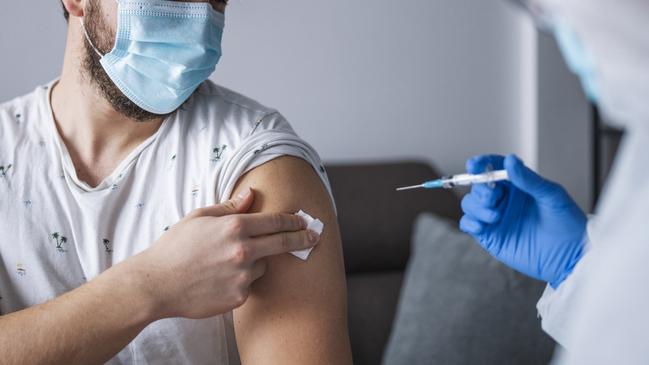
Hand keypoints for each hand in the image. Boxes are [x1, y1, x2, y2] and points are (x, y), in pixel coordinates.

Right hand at [129, 188, 319, 318]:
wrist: (156, 284)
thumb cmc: (174, 247)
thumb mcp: (199, 217)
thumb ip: (230, 207)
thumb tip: (251, 194)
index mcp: (234, 227)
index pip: (275, 221)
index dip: (293, 220)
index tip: (304, 220)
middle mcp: (243, 250)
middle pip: (283, 243)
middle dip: (302, 238)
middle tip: (315, 236)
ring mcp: (243, 275)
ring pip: (263, 265)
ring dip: (256, 262)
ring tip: (225, 262)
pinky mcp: (239, 296)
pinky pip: (249, 284)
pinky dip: (241, 280)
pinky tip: (218, 278)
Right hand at [459, 154, 586, 287]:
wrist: (570, 256)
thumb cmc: (567, 223)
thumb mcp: (551, 195)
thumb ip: (528, 179)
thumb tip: (510, 160)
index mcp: (517, 185)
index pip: (494, 168)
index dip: (482, 164)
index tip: (474, 164)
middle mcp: (504, 200)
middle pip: (478, 186)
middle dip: (480, 189)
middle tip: (492, 197)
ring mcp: (495, 217)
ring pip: (470, 204)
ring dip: (477, 207)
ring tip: (495, 216)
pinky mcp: (491, 236)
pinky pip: (468, 224)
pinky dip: (469, 222)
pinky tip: (482, 226)